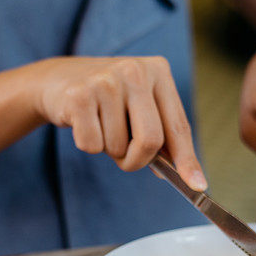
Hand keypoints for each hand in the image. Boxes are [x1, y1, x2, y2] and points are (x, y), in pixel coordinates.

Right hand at [33, 56, 206, 190]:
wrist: (58, 81)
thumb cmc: (108, 100)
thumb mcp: (140, 106)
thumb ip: (163, 134)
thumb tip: (187, 175)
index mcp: (159, 71)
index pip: (178, 126)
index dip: (187, 160)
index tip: (197, 185)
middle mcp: (135, 71)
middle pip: (151, 141)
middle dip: (138, 160)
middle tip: (126, 158)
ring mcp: (106, 81)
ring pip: (118, 146)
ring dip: (109, 149)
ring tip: (101, 126)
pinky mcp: (79, 95)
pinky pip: (92, 145)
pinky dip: (88, 145)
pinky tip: (83, 123)